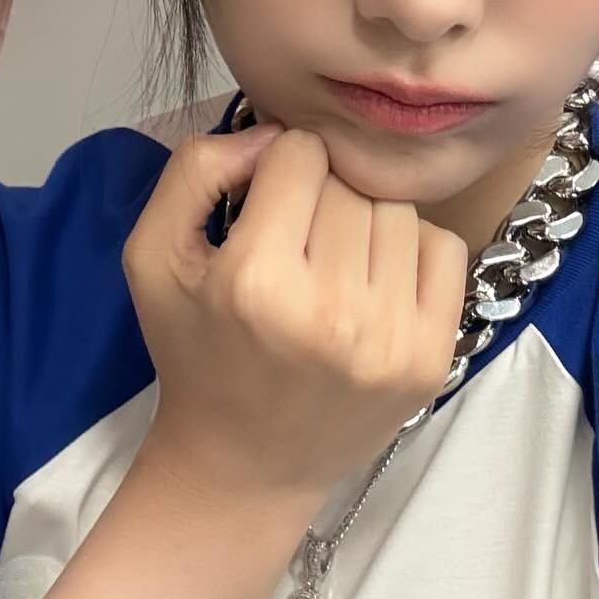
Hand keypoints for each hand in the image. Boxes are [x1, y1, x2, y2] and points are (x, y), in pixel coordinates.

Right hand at [123, 124, 468, 505]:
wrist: (244, 464)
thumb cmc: (196, 350)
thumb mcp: (153, 255)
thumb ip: (196, 169)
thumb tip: (273, 133)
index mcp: (255, 281)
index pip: (300, 153)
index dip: (277, 170)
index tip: (265, 209)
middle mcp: (330, 310)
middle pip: (350, 182)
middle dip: (322, 197)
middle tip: (297, 244)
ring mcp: (390, 338)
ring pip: (398, 210)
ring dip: (367, 222)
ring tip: (333, 265)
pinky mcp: (431, 357)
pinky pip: (445, 248)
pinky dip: (411, 253)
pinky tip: (373, 285)